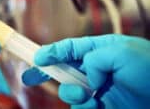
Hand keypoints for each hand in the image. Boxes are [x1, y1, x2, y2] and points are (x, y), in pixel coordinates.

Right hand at [22, 34, 149, 107]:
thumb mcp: (122, 52)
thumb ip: (94, 59)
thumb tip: (86, 77)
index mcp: (101, 51)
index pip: (70, 48)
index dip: (52, 51)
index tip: (37, 57)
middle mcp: (97, 70)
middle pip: (64, 70)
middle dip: (47, 72)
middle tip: (30, 76)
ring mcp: (99, 90)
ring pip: (70, 92)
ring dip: (71, 93)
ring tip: (84, 95)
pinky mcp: (102, 107)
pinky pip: (81, 108)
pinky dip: (83, 107)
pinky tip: (95, 105)